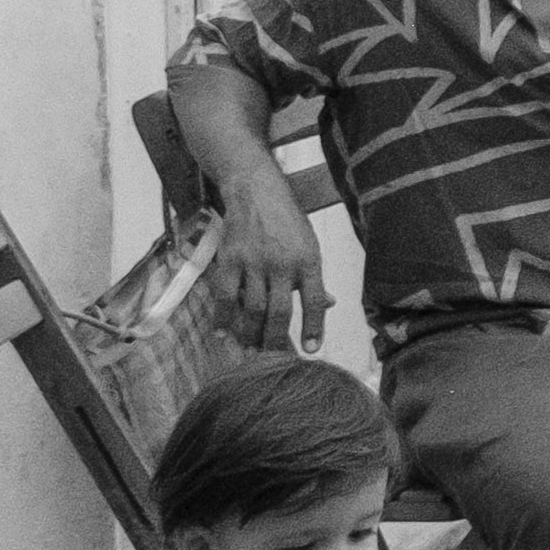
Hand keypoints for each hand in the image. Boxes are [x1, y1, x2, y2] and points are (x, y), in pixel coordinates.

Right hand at [207, 197, 325, 352]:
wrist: (256, 190)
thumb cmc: (287, 220)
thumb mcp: (309, 245)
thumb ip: (314, 276)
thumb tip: (327, 305)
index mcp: (308, 260)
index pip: (314, 301)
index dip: (314, 327)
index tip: (311, 349)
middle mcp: (282, 263)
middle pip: (279, 312)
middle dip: (275, 340)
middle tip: (272, 359)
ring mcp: (254, 262)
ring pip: (251, 309)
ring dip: (250, 334)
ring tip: (250, 349)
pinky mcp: (230, 259)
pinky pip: (224, 296)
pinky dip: (222, 318)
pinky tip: (221, 332)